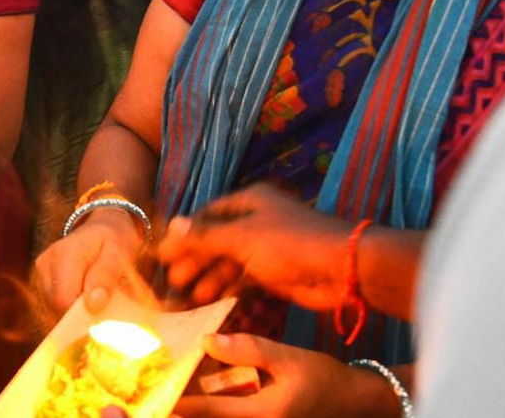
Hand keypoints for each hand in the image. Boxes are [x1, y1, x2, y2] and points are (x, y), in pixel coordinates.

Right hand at [34, 210, 150, 313]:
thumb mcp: (120, 253)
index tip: (100, 320)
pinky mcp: (42, 279)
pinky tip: (84, 298)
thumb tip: (93, 305)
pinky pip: (52, 303)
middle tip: (102, 308)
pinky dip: (69, 307)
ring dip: (74, 311)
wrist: (104, 225)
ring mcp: (41, 270)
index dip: (80, 316)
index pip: (64, 298)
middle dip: (79, 315)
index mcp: (66, 253)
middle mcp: (47, 261)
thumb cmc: (114, 238)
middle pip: (56, 306)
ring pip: (52, 308)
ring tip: (94, 298)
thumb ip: (106, 277)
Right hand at [157, 184, 353, 310]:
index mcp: (249, 201)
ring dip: (208, 278)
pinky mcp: (275, 273)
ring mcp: (266, 248)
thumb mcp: (241, 238)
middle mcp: (256, 221)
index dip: (185, 234)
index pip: (207, 215)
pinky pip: (243, 279)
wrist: (342, 269)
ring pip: (228, 262)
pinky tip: (210, 303)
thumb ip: (205, 236)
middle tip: (172, 282)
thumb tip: (171, 226)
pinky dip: (227, 289)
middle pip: (216, 240)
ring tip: (187, 299)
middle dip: (194, 261)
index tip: (162, 255)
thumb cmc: (289, 244)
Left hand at [175, 334, 399, 417]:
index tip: (152, 394)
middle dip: (186, 409)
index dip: (178, 403)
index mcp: (262, 415)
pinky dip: (217, 407)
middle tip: (154, 393)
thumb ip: (248, 349)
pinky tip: (206, 392)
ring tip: (173, 392)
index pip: (209, 411)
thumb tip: (207, 341)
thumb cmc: (322, 377)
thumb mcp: (288, 358)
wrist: (353, 401)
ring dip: (201, 408)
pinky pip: (233, 416)